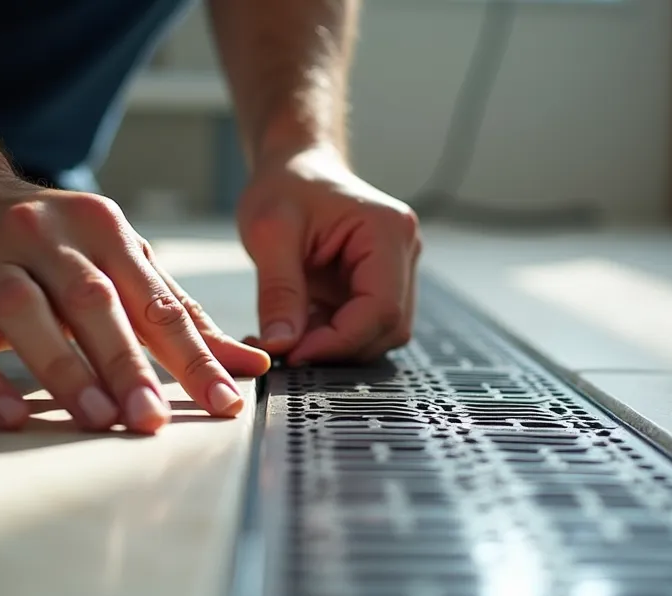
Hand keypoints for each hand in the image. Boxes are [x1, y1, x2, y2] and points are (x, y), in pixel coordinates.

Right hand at [0, 176, 270, 431]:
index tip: (224, 401)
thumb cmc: (50, 244)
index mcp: (102, 228)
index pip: (156, 299)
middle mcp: (44, 233)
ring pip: (26, 311)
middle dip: (127, 363)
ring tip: (94, 418)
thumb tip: (250, 362)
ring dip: (62, 367)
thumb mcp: (116, 261)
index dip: (194, 353)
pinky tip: (12, 416)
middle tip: (151, 419)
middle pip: (93, 301)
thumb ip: (178, 311)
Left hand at [237, 145, 420, 364]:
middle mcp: (402, 253)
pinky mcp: (375, 285)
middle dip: (337, 346)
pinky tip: (295, 327)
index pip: (381, 308)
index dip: (340, 341)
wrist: (294, 166)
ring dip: (333, 344)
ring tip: (286, 334)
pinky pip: (360, 326)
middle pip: (387, 327)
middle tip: (285, 350)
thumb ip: (278, 291)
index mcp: (387, 232)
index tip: (295, 354)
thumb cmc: (286, 184)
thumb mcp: (269, 232)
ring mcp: (393, 271)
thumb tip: (281, 345)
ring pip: (376, 334)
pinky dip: (328, 336)